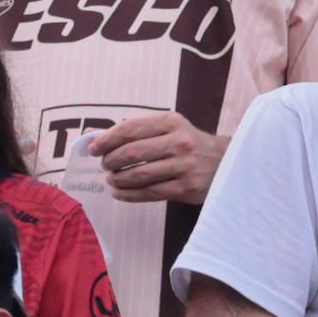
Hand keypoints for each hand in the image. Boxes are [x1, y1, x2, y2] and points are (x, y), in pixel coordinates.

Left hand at [92, 107, 223, 206]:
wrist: (227, 162)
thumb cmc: (188, 144)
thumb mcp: (166, 128)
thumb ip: (131, 131)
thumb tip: (90, 136)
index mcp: (172, 121)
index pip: (130, 128)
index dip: (107, 139)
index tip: (93, 149)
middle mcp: (179, 141)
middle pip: (132, 152)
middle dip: (111, 161)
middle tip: (105, 166)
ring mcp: (184, 166)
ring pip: (139, 175)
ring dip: (118, 179)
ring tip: (112, 180)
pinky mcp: (187, 188)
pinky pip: (150, 193)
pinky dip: (129, 194)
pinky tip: (119, 193)